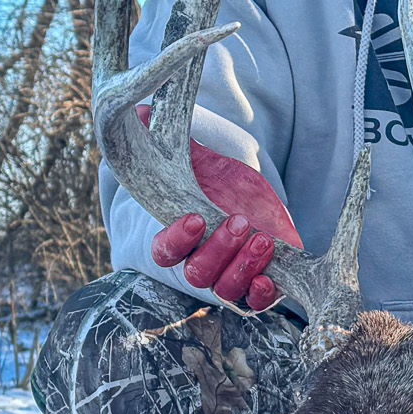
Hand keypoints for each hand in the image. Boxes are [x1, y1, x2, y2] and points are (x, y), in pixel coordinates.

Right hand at [145, 111, 301, 309]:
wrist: (251, 193)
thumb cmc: (217, 176)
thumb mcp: (199, 156)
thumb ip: (169, 140)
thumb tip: (143, 111)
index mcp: (176, 236)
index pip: (164, 250)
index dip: (176, 239)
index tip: (195, 218)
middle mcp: (198, 262)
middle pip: (197, 272)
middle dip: (218, 248)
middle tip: (239, 220)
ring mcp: (226, 276)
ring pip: (225, 288)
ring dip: (242, 266)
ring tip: (262, 239)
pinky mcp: (254, 281)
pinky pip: (253, 301)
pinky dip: (260, 294)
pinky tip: (269, 278)